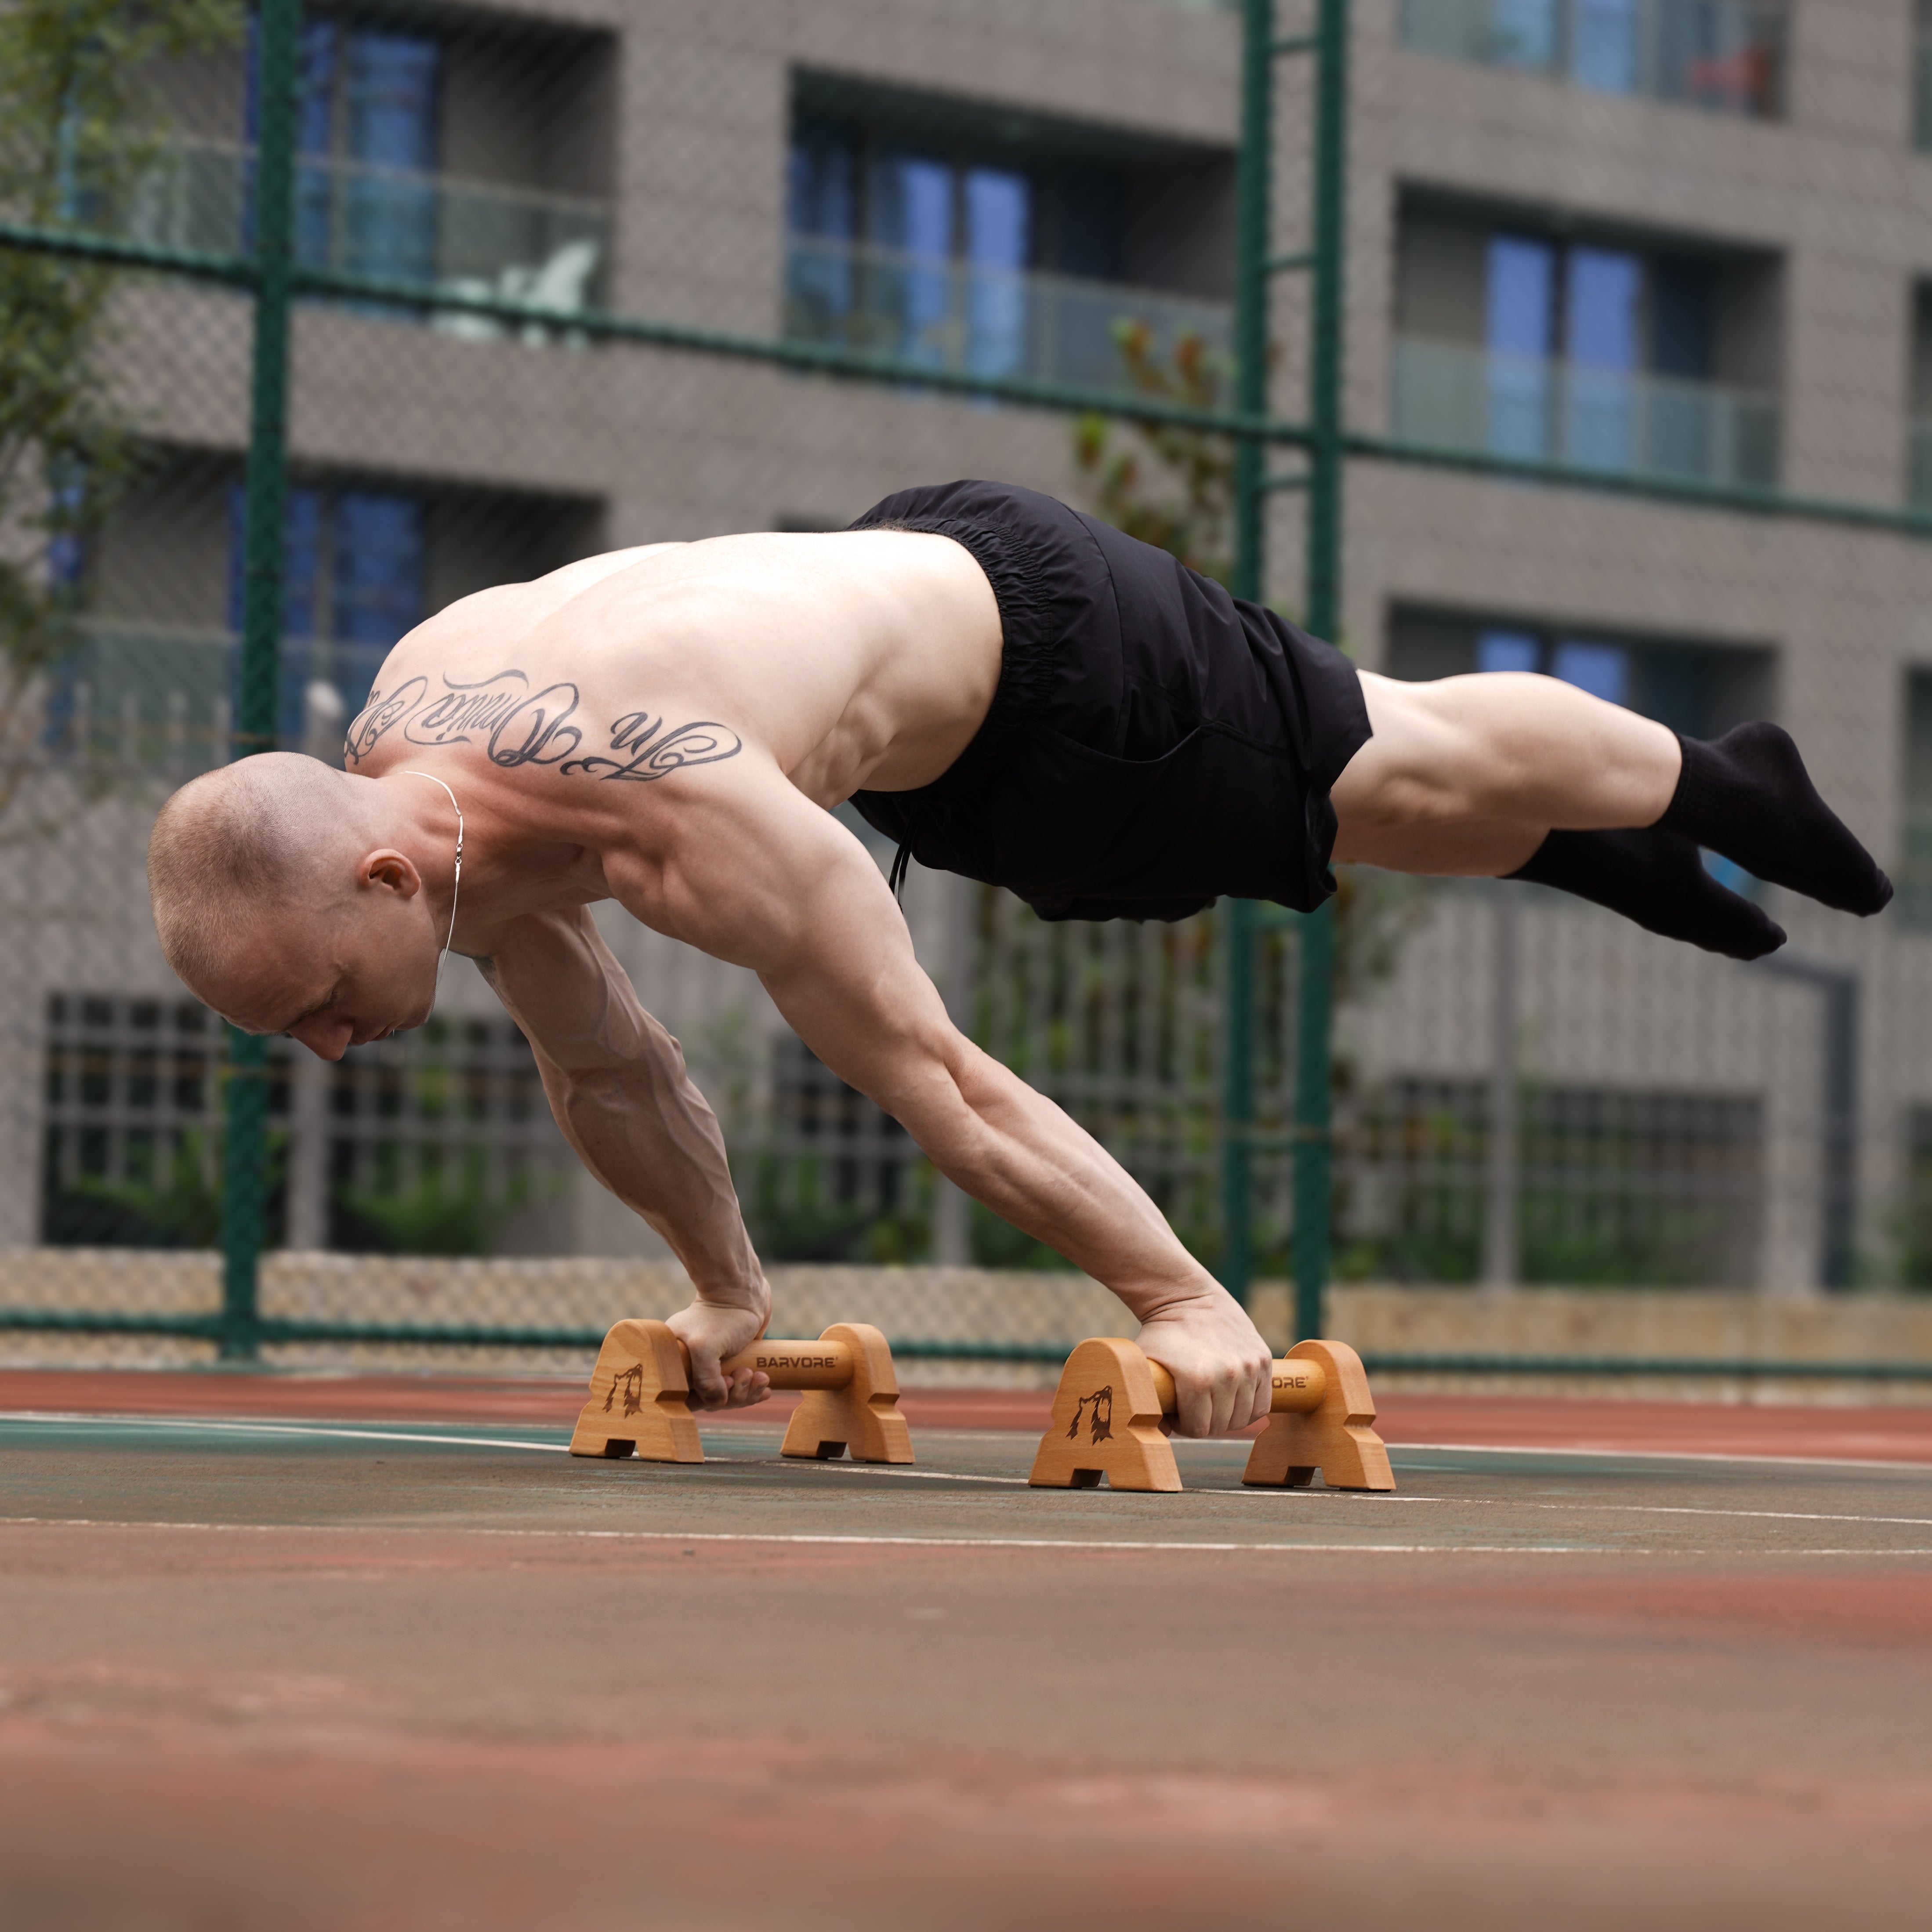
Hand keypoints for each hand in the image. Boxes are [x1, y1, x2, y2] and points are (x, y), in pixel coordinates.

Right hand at [665, 1285, 772, 1409]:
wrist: (746, 1291)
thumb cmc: (722, 1316)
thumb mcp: (705, 1347)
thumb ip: (705, 1380)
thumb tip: (718, 1402)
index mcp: (676, 1362)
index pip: (687, 1397)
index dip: (708, 1399)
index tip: (726, 1382)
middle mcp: (692, 1365)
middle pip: (710, 1400)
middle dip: (733, 1394)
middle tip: (745, 1374)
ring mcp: (714, 1365)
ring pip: (728, 1395)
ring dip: (747, 1391)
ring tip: (760, 1377)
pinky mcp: (733, 1363)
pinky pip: (742, 1387)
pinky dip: (754, 1389)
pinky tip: (765, 1384)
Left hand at [1134, 1286, 1272, 1436]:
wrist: (1187, 1297)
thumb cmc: (1162, 1333)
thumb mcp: (1146, 1365)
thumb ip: (1149, 1403)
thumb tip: (1155, 1435)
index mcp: (1197, 1380)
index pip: (1198, 1429)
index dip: (1184, 1426)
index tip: (1178, 1413)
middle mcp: (1228, 1375)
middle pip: (1221, 1426)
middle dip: (1204, 1422)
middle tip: (1193, 1407)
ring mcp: (1249, 1366)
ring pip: (1244, 1418)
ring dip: (1227, 1417)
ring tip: (1212, 1402)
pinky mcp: (1263, 1359)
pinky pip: (1263, 1403)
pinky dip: (1249, 1408)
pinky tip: (1233, 1399)